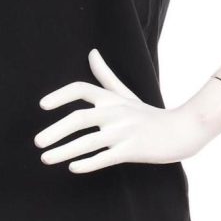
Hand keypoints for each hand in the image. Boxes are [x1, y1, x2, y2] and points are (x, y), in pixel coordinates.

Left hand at [34, 49, 211, 172]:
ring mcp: (124, 132)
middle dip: (55, 131)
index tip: (42, 106)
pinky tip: (72, 168)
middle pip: (79, 119)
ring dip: (64, 151)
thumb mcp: (125, 94)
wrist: (182, 130)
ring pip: (88, 142)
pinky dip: (88, 163)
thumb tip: (91, 52)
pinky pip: (105, 157)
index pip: (81, 89)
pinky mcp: (133, 150)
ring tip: (45, 158)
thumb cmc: (148, 114)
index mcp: (111, 99)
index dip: (60, 96)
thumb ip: (105, 76)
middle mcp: (115, 113)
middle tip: (37, 142)